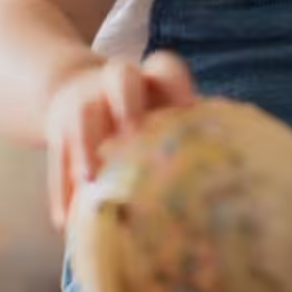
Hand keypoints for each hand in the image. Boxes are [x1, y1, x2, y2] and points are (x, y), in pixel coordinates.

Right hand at [43, 50, 197, 229]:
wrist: (75, 89)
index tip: (188, 109)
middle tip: (134, 135)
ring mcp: (83, 101)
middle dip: (129, 103)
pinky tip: (64, 223)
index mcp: (149, 79)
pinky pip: (56, 157)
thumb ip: (186, 133)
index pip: (165, 67)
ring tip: (90, 180)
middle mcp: (115, 83)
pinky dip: (60, 191)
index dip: (177, 85)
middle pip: (122, 77)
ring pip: (82, 115)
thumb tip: (235, 168)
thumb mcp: (158, 111)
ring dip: (86, 147)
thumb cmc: (139, 113)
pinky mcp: (57, 128)